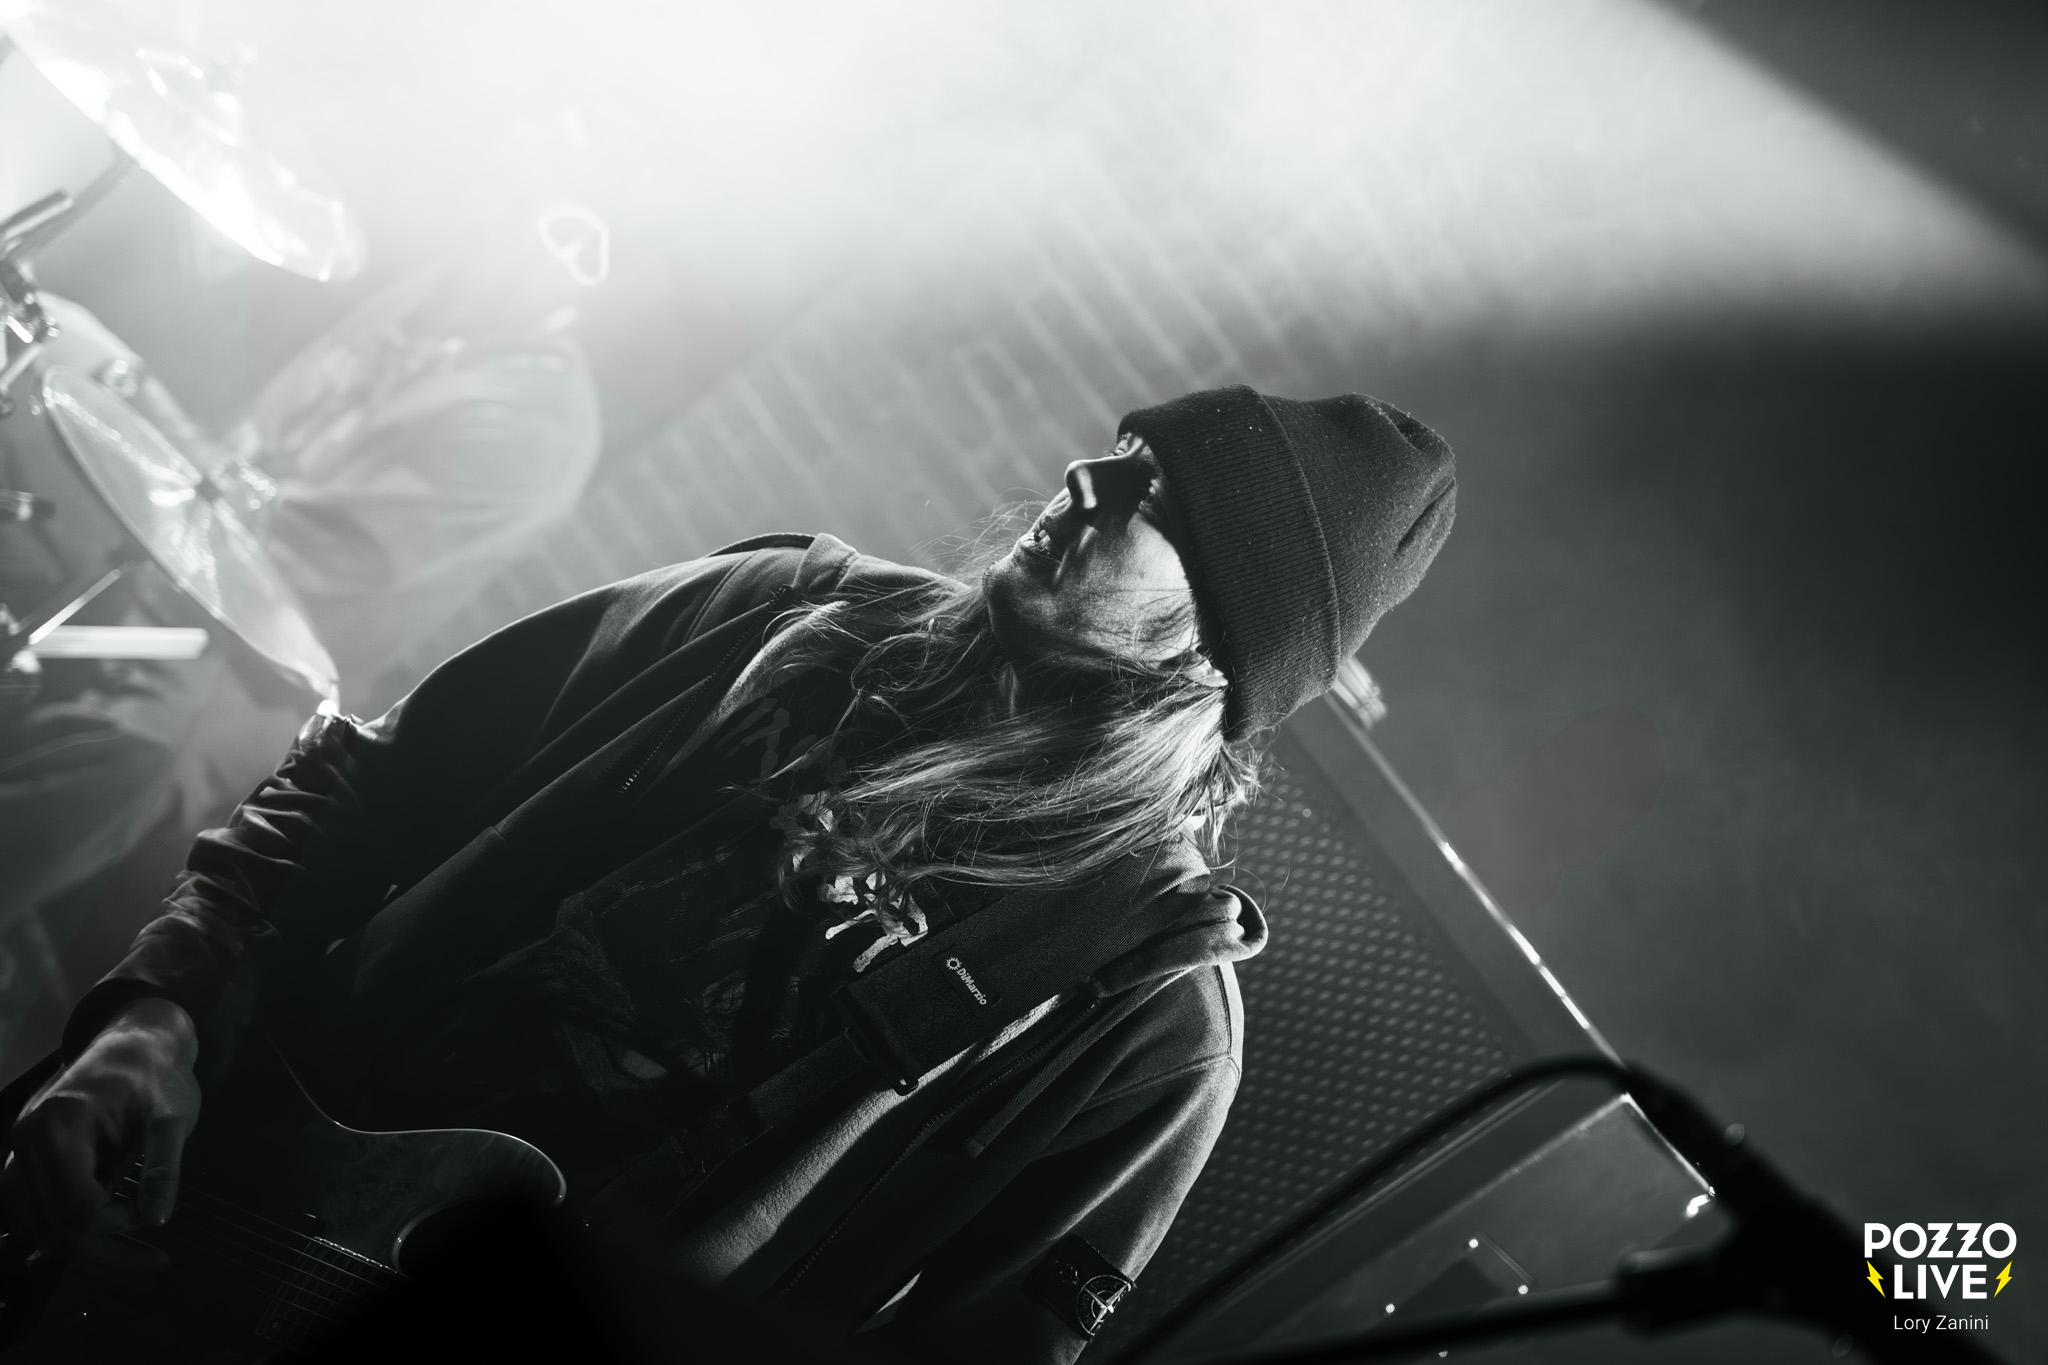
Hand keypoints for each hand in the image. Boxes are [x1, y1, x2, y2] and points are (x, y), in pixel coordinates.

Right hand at [0, 998, 201, 1260]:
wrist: (137, 1043)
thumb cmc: (158, 1076)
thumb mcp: (174, 1117)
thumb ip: (163, 1165)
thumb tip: (156, 1219)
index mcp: (59, 1126)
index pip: (72, 1205)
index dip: (111, 1233)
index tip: (152, 1241)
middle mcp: (27, 1140)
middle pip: (50, 1220)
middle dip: (100, 1250)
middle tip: (152, 1264)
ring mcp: (21, 1149)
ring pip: (36, 1220)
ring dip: (79, 1246)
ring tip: (133, 1260)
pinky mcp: (28, 1158)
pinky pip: (35, 1206)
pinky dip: (66, 1228)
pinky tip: (106, 1240)